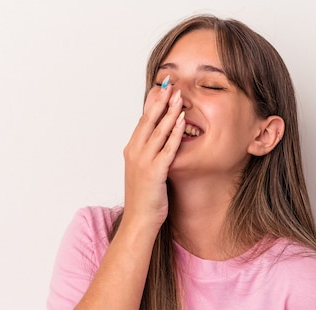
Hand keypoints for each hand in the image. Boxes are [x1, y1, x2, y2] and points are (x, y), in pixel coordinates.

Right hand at [122, 81, 185, 231]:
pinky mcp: (155, 172)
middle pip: (148, 120)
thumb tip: (161, 141)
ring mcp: (143, 161)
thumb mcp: (144, 170)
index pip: (143, 120)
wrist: (139, 221)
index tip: (161, 87)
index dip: (152, 102)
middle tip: (170, 82)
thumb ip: (151, 153)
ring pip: (157, 130)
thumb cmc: (145, 198)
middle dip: (160, 100)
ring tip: (178, 95)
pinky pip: (167, 148)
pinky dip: (175, 133)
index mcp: (132, 150)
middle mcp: (135, 152)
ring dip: (169, 111)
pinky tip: (183, 121)